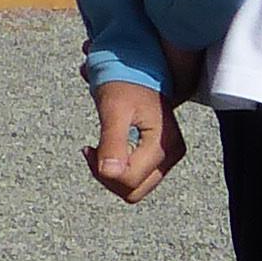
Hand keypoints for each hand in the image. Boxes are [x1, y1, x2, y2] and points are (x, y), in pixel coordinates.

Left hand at [85, 77, 184, 201]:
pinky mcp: (162, 157)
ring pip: (134, 189)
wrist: (140, 69)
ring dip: (112, 174)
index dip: (102, 171)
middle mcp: (172, 154)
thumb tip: (109, 173)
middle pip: (133, 191)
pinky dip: (118, 170)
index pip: (128, 181)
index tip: (88, 148)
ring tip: (100, 148)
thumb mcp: (114, 110)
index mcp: (164, 144)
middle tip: (93, 150)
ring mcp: (169, 157)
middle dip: (107, 177)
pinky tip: (109, 149)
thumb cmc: (126, 84)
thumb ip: (112, 142)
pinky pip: (136, 179)